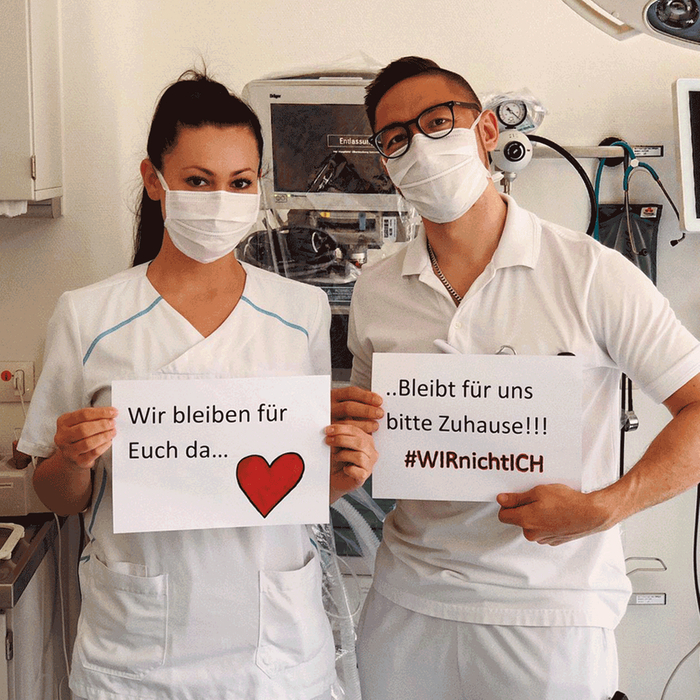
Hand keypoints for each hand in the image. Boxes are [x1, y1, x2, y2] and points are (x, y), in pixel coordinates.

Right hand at [54, 407, 117, 470]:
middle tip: (113, 423)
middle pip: (84, 429)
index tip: (114, 412)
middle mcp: (63, 436)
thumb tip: (110, 414)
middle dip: (102, 425)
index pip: (83, 414)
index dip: (101, 412)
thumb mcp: (80, 422)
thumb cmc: (78, 435)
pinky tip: (108, 442)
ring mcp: (69, 450)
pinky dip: (104, 446)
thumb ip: (93, 417)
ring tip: (112, 432)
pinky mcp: (78, 461)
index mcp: (63, 422)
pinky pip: (94, 453)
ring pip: (88, 443)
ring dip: (104, 436)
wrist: (71, 456)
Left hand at [326, 423, 377, 502]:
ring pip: (360, 456)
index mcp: (366, 439)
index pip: (357, 430)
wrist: (333, 478)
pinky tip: (344, 469)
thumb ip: (339, 434)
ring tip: (336, 457)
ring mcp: (369, 464)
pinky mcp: (364, 476)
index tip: (328, 429)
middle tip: (328, 440)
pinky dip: (349, 469)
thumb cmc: (337, 460)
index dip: (342, 428)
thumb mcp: (337, 444)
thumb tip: (333, 427)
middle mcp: (371, 451)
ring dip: (344, 455)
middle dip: (341, 439)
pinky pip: (358, 472)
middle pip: (360, 441)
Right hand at [331, 385, 382, 433]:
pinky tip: (366, 435)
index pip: (351, 392)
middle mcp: (329, 407)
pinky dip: (357, 434)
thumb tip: (377, 402)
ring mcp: (328, 421)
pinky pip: (344, 434)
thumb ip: (358, 401)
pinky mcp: (329, 434)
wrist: (318, 429)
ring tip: (375, 425)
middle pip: (349, 407)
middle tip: (379, 413)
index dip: (366, 396)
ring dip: (364, 424)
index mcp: (334, 395)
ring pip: (346, 422)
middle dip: (367, 410)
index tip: (379, 401)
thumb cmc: (337, 413)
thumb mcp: (343, 402)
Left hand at [496, 484, 612, 545]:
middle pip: (518, 520)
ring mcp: (543, 539)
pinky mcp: (554, 541)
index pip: (503, 516)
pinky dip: (547, 522)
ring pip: (532, 525)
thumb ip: (517, 498)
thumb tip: (501, 500)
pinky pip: (544, 530)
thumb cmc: (566, 502)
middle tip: (537, 498)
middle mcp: (532, 533)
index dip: (507, 505)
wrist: (591, 514)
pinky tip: (557, 513)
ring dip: (536, 516)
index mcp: (525, 521)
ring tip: (550, 505)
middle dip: (524, 509)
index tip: (514, 498)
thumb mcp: (538, 492)